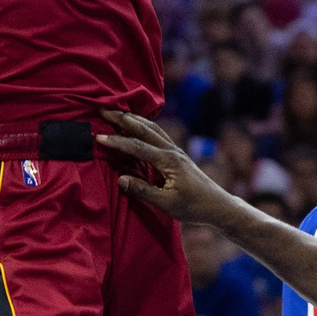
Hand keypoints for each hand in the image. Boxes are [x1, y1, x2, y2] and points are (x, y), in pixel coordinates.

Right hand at [96, 110, 236, 225]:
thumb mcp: (167, 204)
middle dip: (122, 118)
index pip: (138, 147)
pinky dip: (144, 124)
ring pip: (152, 128)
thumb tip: (120, 179)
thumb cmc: (193, 207)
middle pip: (144, 129)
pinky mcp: (177, 153)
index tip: (98, 137)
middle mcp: (172, 150)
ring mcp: (176, 150)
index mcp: (168, 161)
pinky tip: (138, 123)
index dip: (117, 141)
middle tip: (103, 109)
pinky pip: (158, 133)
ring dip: (133, 118)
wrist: (218, 205)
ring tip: (116, 111)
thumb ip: (143, 191)